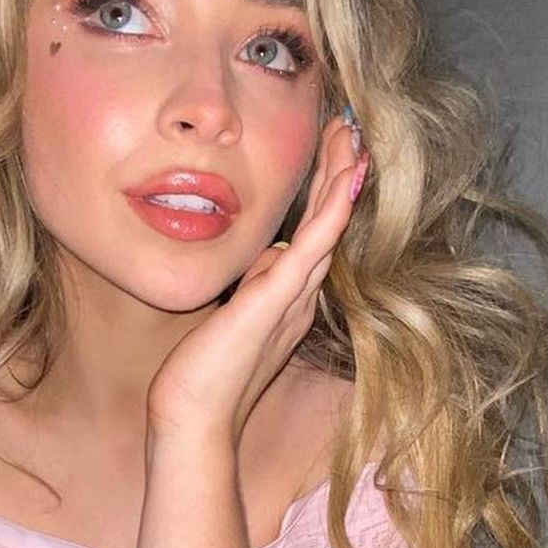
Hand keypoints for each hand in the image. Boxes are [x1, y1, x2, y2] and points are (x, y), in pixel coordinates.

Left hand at [145, 107, 368, 443]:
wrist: (193, 419)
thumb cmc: (204, 375)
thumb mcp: (231, 316)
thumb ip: (252, 285)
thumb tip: (266, 255)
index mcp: (288, 296)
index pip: (315, 232)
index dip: (327, 191)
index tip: (333, 149)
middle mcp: (299, 294)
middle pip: (329, 222)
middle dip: (341, 172)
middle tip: (351, 128)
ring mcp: (291, 297)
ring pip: (328, 227)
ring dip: (342, 180)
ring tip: (354, 138)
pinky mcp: (276, 301)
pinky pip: (313, 248)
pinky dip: (331, 213)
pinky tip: (346, 181)